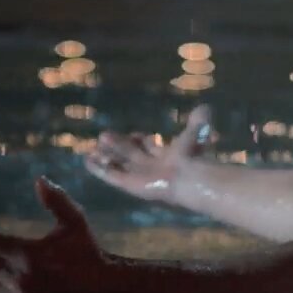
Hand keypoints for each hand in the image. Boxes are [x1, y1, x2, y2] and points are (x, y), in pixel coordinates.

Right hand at [86, 104, 213, 203]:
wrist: (186, 179)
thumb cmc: (191, 158)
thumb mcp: (195, 134)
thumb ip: (198, 122)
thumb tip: (206, 107)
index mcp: (166, 156)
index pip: (150, 147)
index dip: (141, 140)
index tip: (134, 133)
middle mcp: (151, 167)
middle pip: (131, 155)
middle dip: (119, 146)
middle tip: (104, 137)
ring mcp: (139, 176)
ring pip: (118, 165)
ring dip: (106, 157)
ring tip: (92, 150)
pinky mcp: (128, 184)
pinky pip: (110, 175)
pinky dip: (98, 168)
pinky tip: (87, 160)